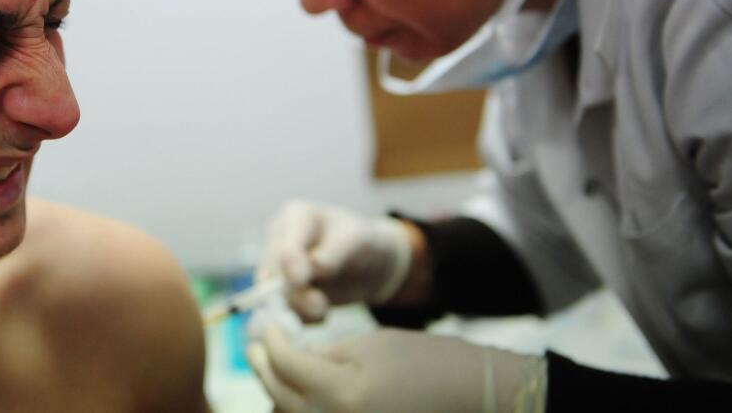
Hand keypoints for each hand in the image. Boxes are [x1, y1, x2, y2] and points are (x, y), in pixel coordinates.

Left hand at [248, 327, 547, 412]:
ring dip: (277, 391)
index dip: (270, 341)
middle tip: (257, 347)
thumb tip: (287, 355)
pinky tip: (300, 390)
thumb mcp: (369, 346)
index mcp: (340, 394)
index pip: (283, 364)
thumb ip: (323, 353)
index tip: (268, 326)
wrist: (475, 396)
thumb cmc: (427, 362)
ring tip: (275, 367)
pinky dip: (299, 407)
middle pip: (278, 395)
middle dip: (263, 367)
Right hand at [260, 201, 411, 321]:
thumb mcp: (358, 240)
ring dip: (299, 308)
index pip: (286, 242)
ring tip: (323, 312)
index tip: (301, 280)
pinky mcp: (279, 289)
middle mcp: (279, 238)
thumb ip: (335, 251)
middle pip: (275, 271)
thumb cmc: (362, 243)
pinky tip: (319, 314)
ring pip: (274, 293)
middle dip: (298, 292)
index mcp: (296, 216)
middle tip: (321, 307)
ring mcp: (276, 265)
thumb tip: (315, 267)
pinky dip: (299, 316)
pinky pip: (282, 309)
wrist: (366, 265)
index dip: (291, 263)